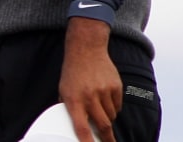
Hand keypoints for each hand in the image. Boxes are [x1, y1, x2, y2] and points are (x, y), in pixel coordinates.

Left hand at [58, 17, 120, 141]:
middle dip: (106, 138)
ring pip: (111, 116)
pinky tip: (105, 96)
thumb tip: (78, 126)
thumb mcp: (64, 90)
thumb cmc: (72, 72)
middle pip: (103, 125)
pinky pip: (118, 106)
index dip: (86, 141)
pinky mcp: (116, 87)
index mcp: (73, 99)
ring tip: (99, 105)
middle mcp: (89, 96)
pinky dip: (113, 106)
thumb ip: (71, 108)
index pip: (81, 127)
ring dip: (107, 117)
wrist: (86, 49)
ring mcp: (104, 91)